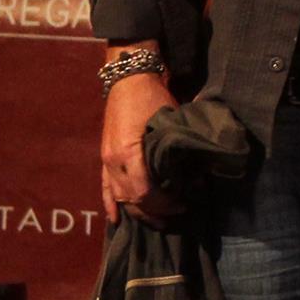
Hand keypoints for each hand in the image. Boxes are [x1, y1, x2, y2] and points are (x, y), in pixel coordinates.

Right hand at [99, 72, 184, 226]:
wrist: (128, 80)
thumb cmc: (153, 97)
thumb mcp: (169, 121)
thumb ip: (177, 149)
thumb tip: (195, 174)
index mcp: (128, 152)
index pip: (144, 192)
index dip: (163, 204)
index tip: (184, 203)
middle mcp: (113, 161)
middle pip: (131, 199)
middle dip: (154, 211)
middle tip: (177, 213)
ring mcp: (106, 161)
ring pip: (119, 197)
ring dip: (138, 211)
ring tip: (158, 220)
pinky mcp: (104, 158)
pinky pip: (104, 188)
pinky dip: (110, 204)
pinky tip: (116, 219)